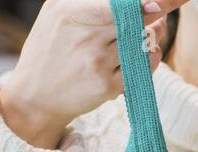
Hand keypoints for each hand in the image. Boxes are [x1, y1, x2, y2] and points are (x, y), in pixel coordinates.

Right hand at [0, 0, 189, 148]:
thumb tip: (136, 0)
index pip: (118, 5)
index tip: (161, 3)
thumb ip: (90, 1)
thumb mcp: (57, 12)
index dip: (142, 5)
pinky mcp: (107, 86)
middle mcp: (86, 38)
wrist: (35, 96)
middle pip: (137, 21)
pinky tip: (141, 55)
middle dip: (158, 14)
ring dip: (152, 36)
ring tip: (148, 33)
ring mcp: (97, 64)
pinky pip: (144, 67)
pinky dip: (150, 58)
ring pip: (144, 43)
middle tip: (163, 13)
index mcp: (71, 14)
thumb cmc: (51, 49)